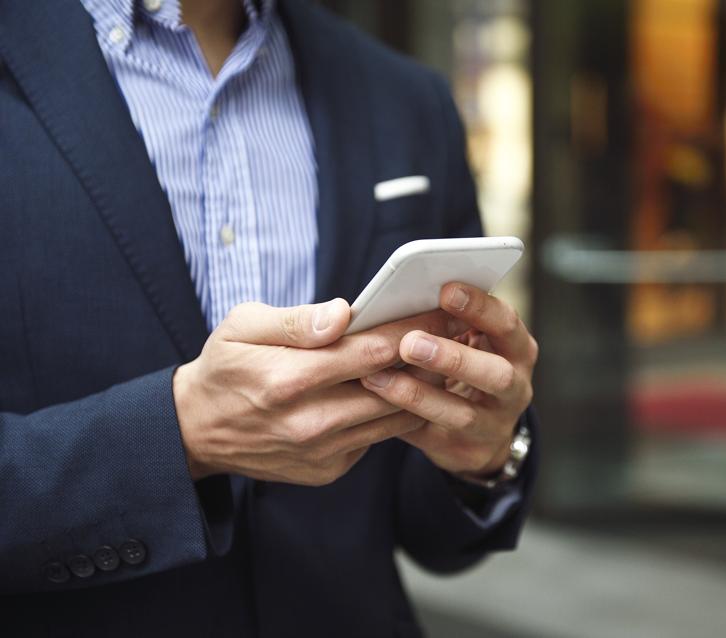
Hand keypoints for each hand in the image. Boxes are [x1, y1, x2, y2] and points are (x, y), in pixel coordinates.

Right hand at [173, 299, 462, 485]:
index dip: (410, 331)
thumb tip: (345, 313)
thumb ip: (296, 320)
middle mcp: (309, 422)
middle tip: (456, 332)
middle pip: (391, 387)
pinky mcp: (328, 469)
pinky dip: (396, 413)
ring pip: (393, 417)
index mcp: (287, 380)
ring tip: (443, 357)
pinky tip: (409, 388)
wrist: (197, 431)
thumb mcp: (242, 327)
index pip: (368, 352)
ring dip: (422, 389)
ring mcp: (321, 452)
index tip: (440, 312)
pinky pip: (376, 437)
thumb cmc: (225, 368)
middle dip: (428, 358)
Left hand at [360, 283, 537, 479]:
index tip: (445, 289)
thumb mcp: (474, 342)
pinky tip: (376, 402)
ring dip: (420, 395)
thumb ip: (452, 322)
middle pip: (496, 374)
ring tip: (379, 378)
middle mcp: (515, 388)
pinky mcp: (468, 451)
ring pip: (463, 413)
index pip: (506, 324)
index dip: (479, 307)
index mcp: (517, 350)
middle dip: (452, 358)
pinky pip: (434, 437)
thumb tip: (409, 290)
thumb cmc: (468, 368)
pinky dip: (403, 418)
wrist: (482, 432)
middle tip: (410, 342)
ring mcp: (495, 424)